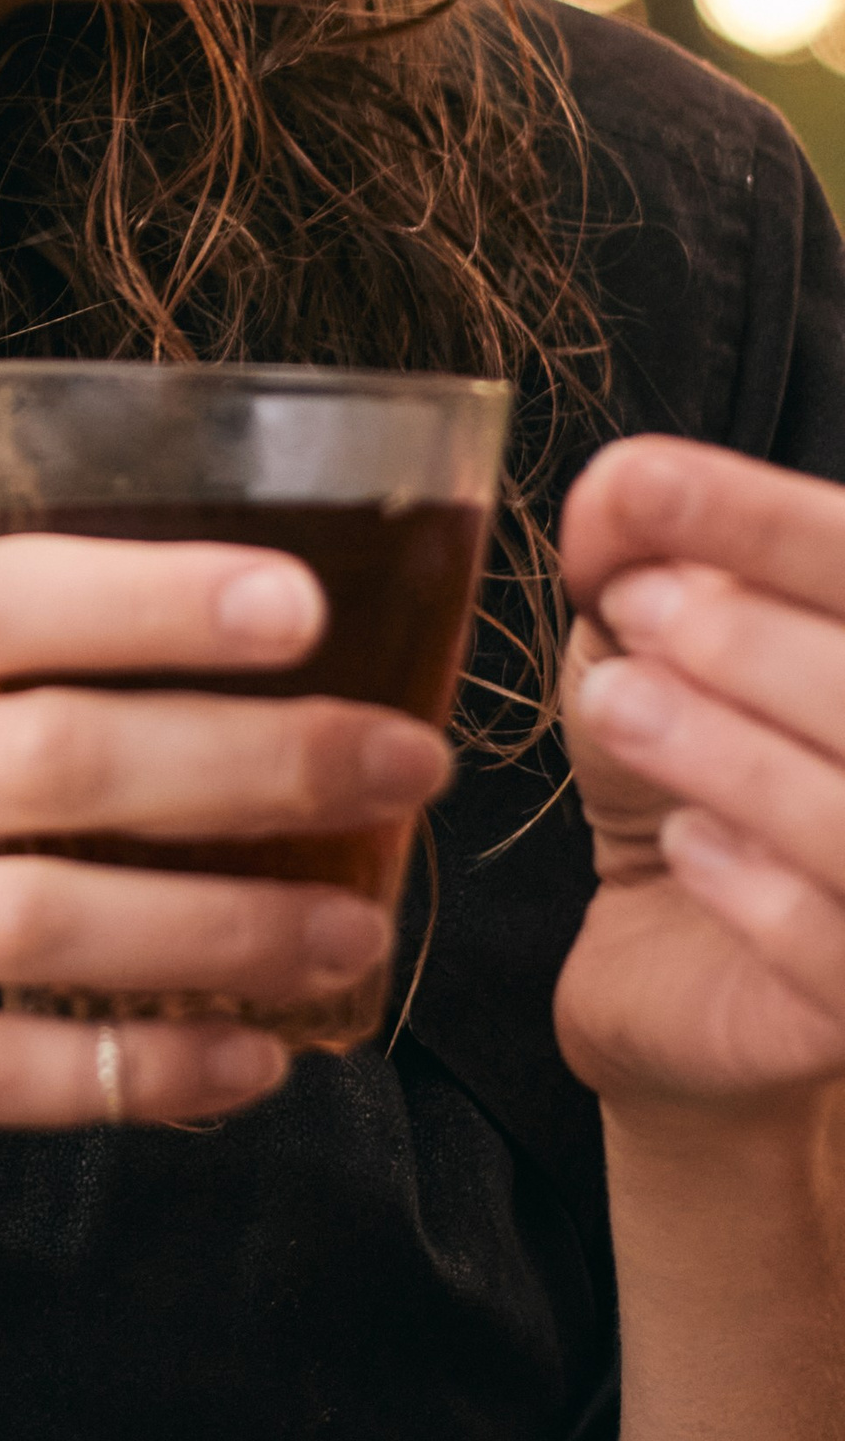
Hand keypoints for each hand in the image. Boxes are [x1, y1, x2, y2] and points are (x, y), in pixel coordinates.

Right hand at [0, 532, 446, 1249]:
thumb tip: (224, 642)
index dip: (153, 596)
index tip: (303, 605)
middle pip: (57, 759)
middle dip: (259, 759)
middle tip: (402, 764)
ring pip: (50, 923)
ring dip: (233, 928)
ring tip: (362, 930)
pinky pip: (7, 1075)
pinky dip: (147, 1072)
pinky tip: (252, 1062)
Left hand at [555, 436, 844, 1110]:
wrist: (683, 957)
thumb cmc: (698, 768)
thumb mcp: (661, 647)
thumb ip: (650, 558)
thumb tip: (617, 494)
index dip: (764, 521)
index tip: (634, 483)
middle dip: (752, 641)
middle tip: (634, 611)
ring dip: (734, 751)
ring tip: (619, 705)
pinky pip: (837, 948)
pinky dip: (759, 887)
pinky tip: (687, 844)